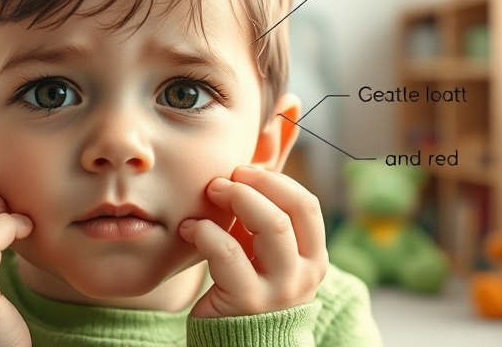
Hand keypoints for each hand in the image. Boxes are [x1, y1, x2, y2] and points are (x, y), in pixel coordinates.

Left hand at [179, 166, 328, 317]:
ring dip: (235, 201)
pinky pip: (228, 252)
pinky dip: (205, 230)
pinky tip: (188, 228)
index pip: (306, 206)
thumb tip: (243, 171)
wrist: (237, 344)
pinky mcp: (246, 301)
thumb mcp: (263, 255)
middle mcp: (303, 274)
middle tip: (221, 182)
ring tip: (209, 195)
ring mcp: (278, 290)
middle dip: (252, 186)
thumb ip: (261, 221)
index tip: (244, 172)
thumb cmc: (246, 287)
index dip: (275, 181)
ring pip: (270, 226)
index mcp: (312, 257)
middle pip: (288, 211)